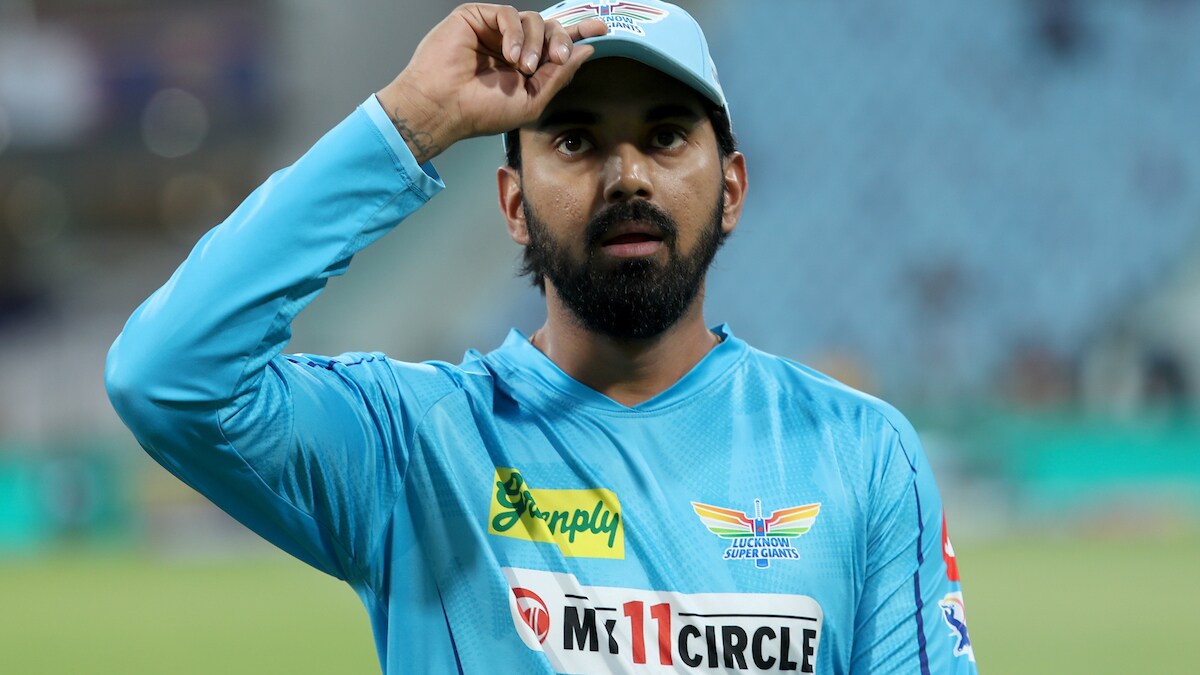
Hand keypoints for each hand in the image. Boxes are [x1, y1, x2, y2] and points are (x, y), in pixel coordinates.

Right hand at [377, 3, 607, 162]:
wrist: (444, 107)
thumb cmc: (480, 112)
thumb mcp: (531, 101)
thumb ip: (558, 76)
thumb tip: (585, 51)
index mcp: (524, 65)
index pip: (555, 44)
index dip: (577, 34)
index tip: (600, 30)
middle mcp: (511, 45)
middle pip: (549, 28)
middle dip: (559, 41)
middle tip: (555, 60)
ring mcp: (494, 31)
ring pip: (532, 19)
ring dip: (535, 43)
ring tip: (522, 67)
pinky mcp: (476, 17)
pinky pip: (508, 14)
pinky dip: (514, 33)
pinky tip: (509, 55)